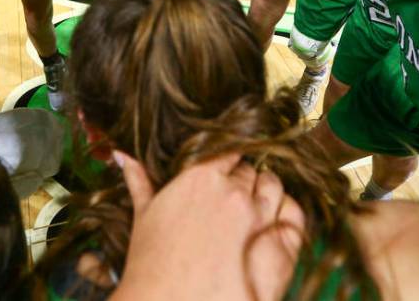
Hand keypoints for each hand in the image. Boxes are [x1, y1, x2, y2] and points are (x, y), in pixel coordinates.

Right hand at [113, 152, 303, 300]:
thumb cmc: (151, 267)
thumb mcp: (143, 217)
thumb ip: (139, 180)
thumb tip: (123, 155)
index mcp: (200, 177)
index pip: (228, 152)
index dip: (227, 165)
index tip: (223, 177)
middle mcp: (233, 191)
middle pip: (251, 171)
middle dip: (245, 182)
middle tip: (233, 203)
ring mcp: (258, 217)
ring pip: (275, 188)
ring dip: (267, 194)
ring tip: (254, 214)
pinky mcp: (278, 245)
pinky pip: (294, 216)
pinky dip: (287, 215)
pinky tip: (272, 227)